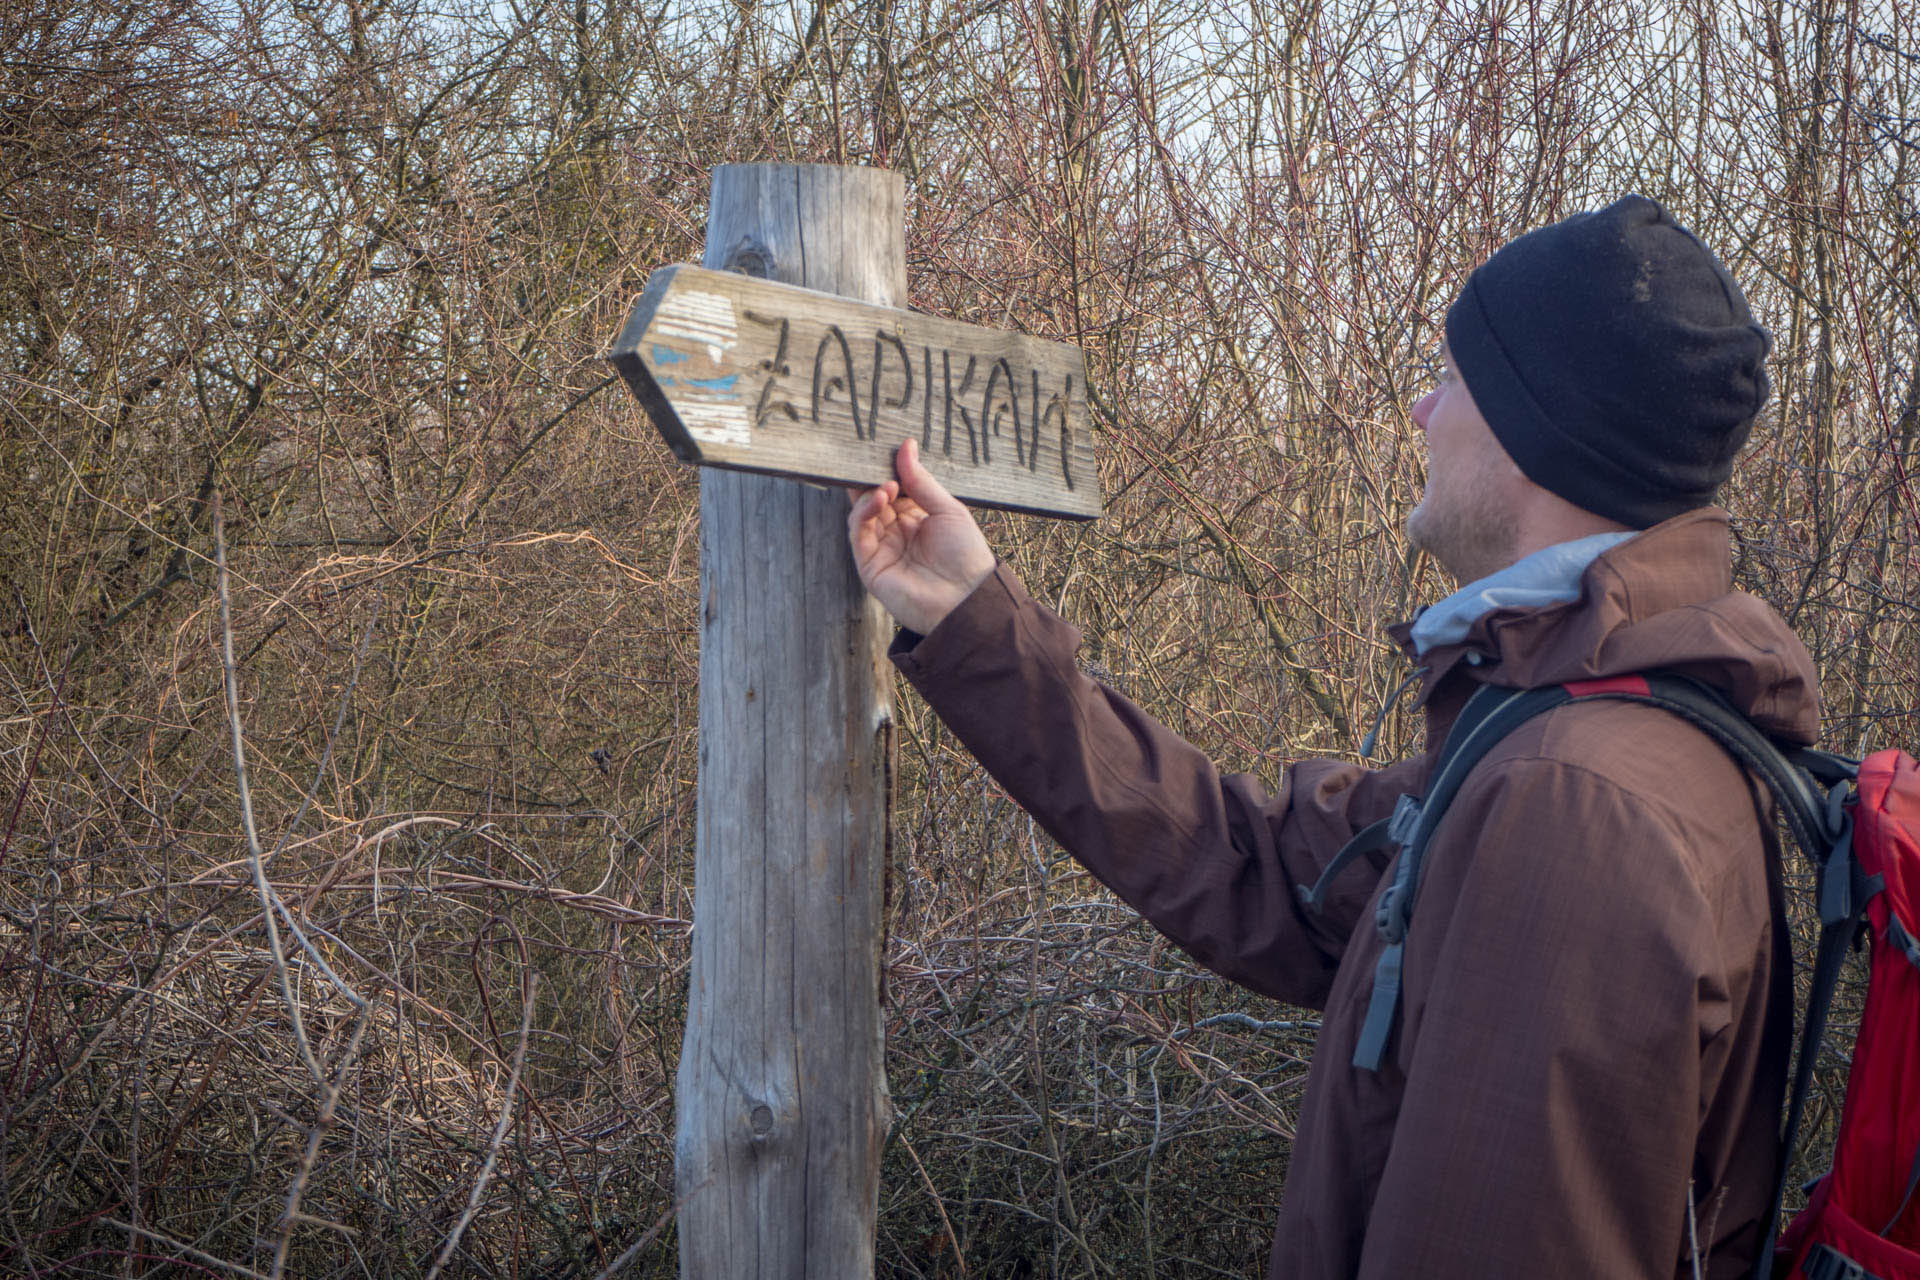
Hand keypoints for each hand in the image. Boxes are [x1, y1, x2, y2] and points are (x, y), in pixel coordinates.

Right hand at [848, 438, 996, 634]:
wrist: (966, 599)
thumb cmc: (965, 554)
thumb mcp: (947, 509)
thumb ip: (921, 480)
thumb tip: (906, 446)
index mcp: (917, 517)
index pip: (894, 488)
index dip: (889, 469)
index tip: (885, 447)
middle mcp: (897, 531)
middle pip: (873, 498)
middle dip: (872, 479)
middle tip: (873, 459)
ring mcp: (882, 548)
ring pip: (862, 513)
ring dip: (871, 495)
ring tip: (887, 486)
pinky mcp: (870, 565)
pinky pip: (858, 533)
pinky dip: (863, 512)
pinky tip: (879, 498)